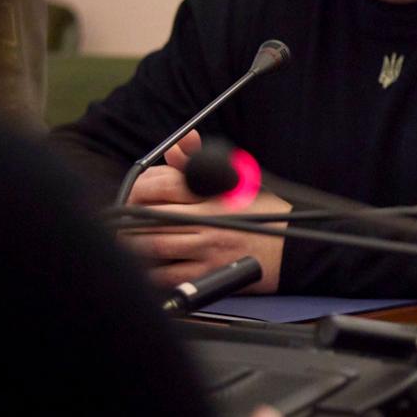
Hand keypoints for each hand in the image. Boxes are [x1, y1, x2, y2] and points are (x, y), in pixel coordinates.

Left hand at [120, 130, 287, 290]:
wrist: (297, 248)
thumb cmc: (266, 213)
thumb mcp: (237, 180)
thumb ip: (201, 161)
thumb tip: (181, 140)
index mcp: (213, 194)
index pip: (162, 186)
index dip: (140, 189)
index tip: (135, 195)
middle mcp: (208, 222)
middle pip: (150, 218)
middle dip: (129, 219)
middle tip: (120, 220)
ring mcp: (207, 251)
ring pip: (153, 248)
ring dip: (133, 245)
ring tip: (127, 241)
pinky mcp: (209, 275)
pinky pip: (167, 276)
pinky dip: (150, 272)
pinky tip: (146, 266)